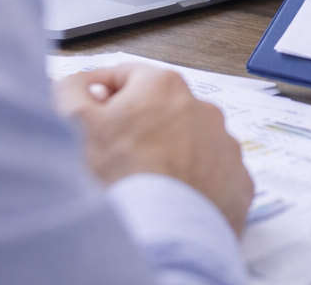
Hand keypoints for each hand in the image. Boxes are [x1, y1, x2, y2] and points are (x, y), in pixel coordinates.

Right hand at [53, 64, 253, 235]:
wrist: (161, 234)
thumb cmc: (122, 177)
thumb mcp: (76, 123)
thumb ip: (72, 90)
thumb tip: (78, 84)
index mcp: (163, 85)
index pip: (125, 76)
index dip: (101, 94)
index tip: (89, 112)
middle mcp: (202, 108)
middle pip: (160, 108)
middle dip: (138, 125)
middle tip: (114, 153)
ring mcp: (225, 145)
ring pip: (190, 140)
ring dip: (169, 152)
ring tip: (145, 180)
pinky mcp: (238, 181)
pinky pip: (212, 173)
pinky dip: (194, 182)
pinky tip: (171, 198)